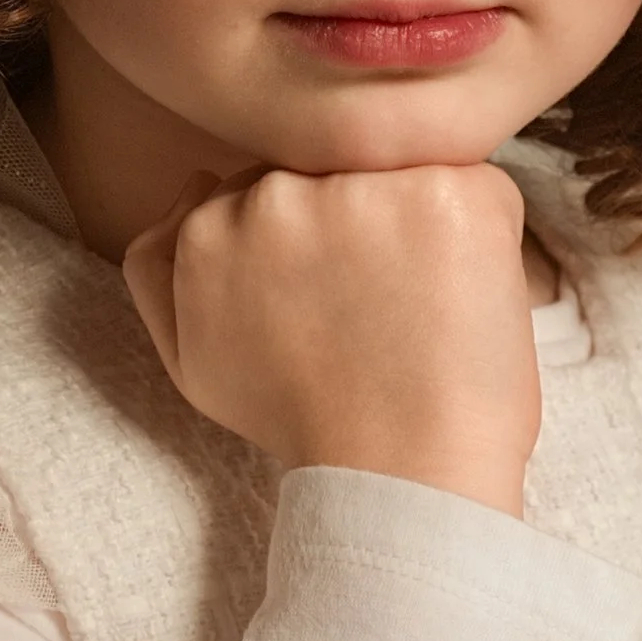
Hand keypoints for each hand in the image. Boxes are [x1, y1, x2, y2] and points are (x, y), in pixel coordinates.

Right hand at [122, 160, 541, 516]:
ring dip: (419, 221)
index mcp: (212, 224)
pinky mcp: (448, 192)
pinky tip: (464, 295)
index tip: (340, 292)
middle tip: (385, 301)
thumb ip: (160, 266)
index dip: (320, 238)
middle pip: (332, 167)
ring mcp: (364, 186)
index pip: (276, 186)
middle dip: (363, 219)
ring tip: (425, 301)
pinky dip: (481, 233)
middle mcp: (278, 190)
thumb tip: (193, 182)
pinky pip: (474, 183)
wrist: (400, 472)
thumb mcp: (193, 357)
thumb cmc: (302, 422)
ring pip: (400, 168)